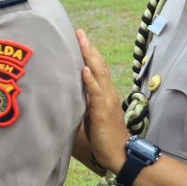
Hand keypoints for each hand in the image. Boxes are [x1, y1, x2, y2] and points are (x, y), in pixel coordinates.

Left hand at [77, 29, 129, 172]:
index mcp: (105, 92)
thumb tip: (68, 91)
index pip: (97, 67)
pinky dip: (90, 81)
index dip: (90, 52)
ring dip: (90, 57)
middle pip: (99, 65)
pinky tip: (85, 70)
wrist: (118, 153)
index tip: (80, 37)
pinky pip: (97, 93)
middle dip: (89, 48)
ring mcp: (107, 101)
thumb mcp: (91, 113)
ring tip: (82, 42)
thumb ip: (84, 100)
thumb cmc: (103, 135)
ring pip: (99, 74)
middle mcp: (108, 92)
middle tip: (79, 32)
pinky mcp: (103, 112)